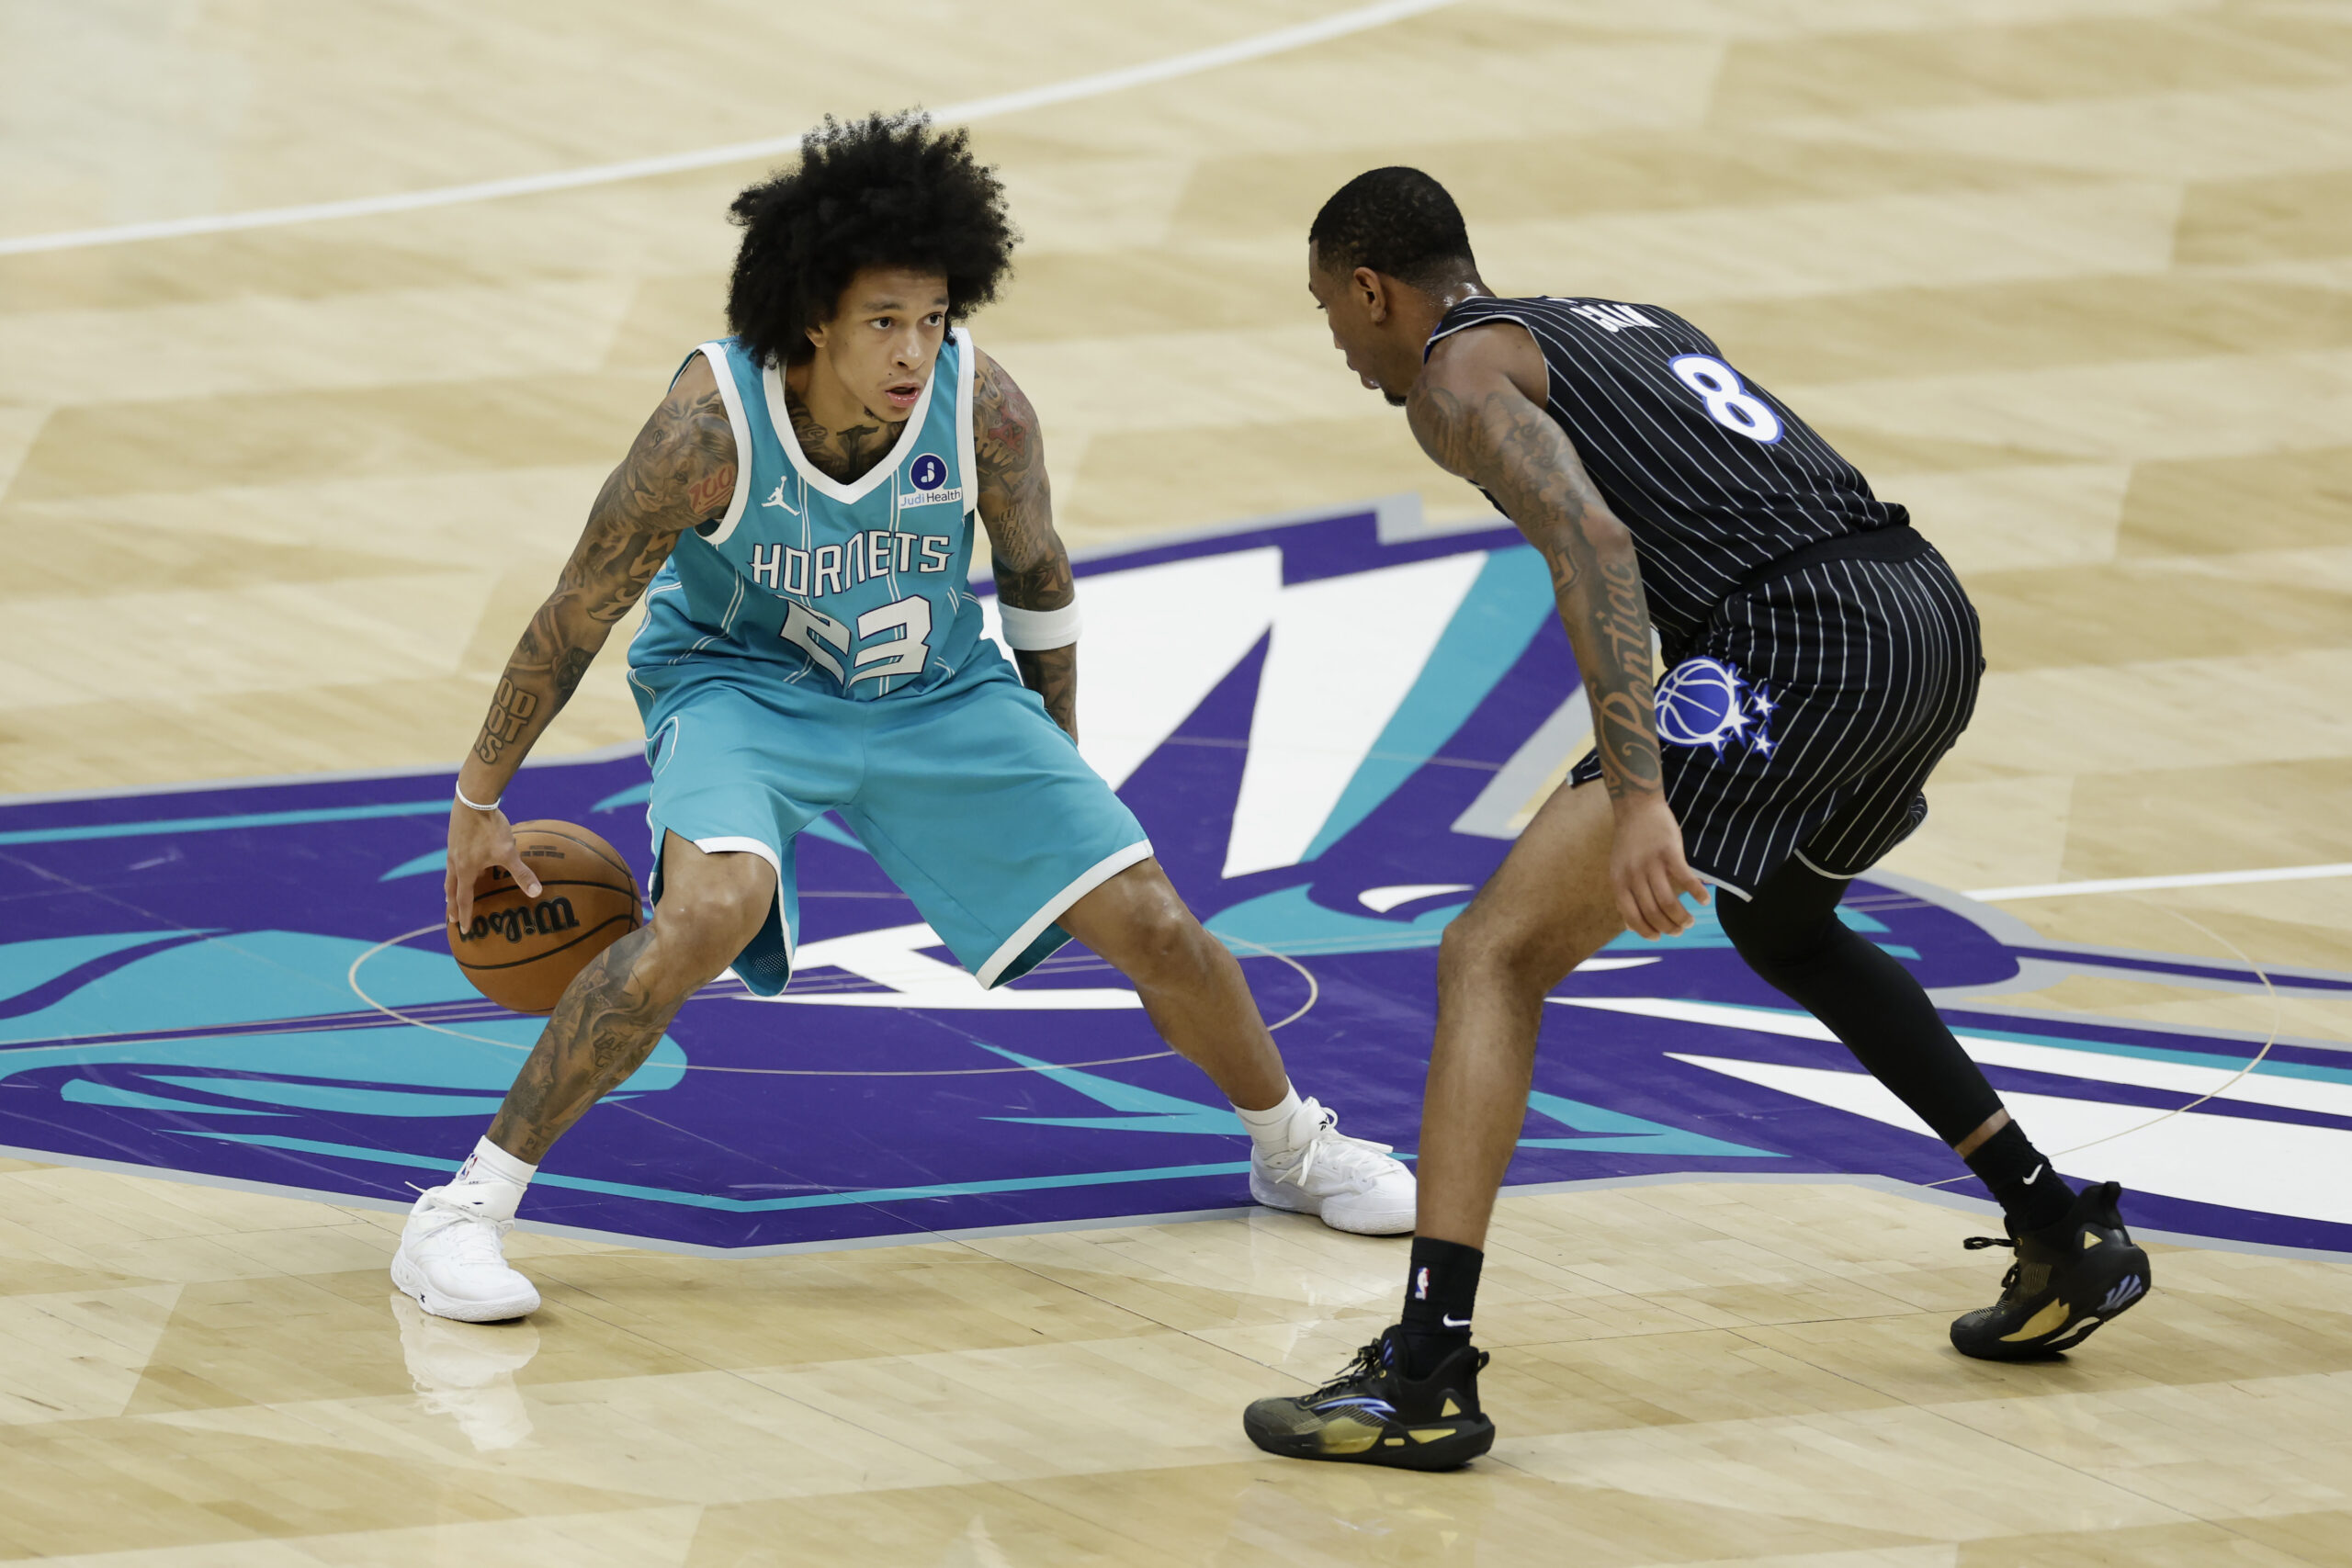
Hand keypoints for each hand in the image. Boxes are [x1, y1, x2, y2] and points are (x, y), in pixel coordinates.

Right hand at [446, 801, 539, 930]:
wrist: (473, 800)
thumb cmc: (490, 828)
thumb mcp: (508, 852)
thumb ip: (521, 873)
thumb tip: (537, 892)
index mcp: (465, 870)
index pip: (464, 899)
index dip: (466, 915)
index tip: (464, 929)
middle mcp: (454, 863)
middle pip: (452, 890)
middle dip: (452, 905)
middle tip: (451, 918)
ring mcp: (453, 850)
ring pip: (449, 874)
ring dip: (451, 888)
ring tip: (450, 894)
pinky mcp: (455, 838)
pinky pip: (453, 860)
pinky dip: (454, 870)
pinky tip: (461, 864)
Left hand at [1609, 793, 1709, 939]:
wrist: (1637, 808)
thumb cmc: (1629, 843)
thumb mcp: (1619, 870)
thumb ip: (1624, 896)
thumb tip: (1630, 926)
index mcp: (1619, 881)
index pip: (1632, 916)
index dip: (1646, 931)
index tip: (1659, 937)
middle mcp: (1633, 875)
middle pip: (1653, 912)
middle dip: (1669, 927)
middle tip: (1680, 930)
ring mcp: (1651, 863)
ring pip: (1669, 901)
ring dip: (1682, 917)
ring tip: (1690, 921)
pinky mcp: (1669, 852)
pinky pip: (1686, 879)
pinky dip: (1697, 893)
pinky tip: (1704, 900)